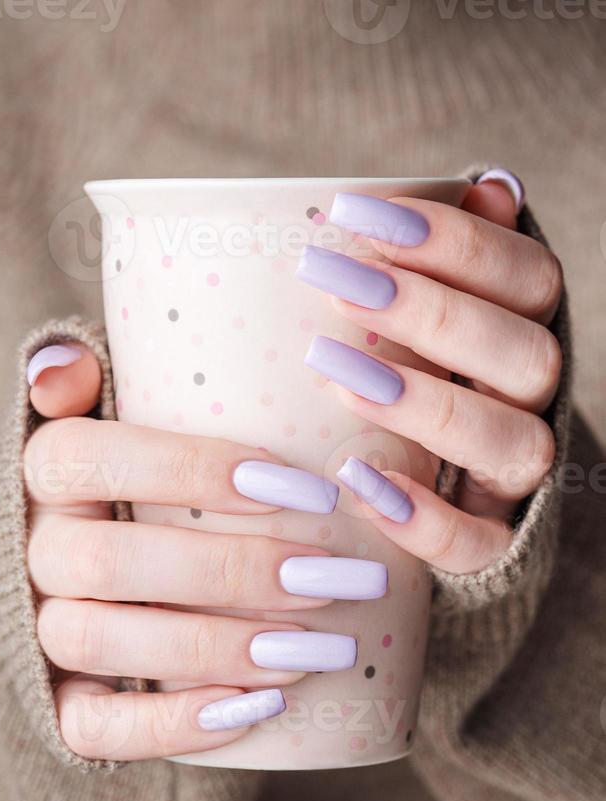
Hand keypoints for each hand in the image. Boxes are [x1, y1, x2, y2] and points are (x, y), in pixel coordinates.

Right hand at [25, 348, 378, 759]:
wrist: (110, 575)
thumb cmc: (150, 482)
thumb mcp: (135, 421)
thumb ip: (106, 386)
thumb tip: (64, 369)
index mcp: (48, 471)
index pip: (93, 456)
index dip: (195, 470)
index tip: (308, 491)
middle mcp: (34, 549)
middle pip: (109, 562)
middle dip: (233, 572)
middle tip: (335, 579)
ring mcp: (40, 628)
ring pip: (100, 641)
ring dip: (216, 648)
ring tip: (316, 649)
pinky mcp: (60, 699)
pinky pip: (92, 726)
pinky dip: (172, 725)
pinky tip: (256, 710)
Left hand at [297, 170, 561, 574]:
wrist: (450, 500)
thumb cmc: (426, 383)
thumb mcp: (435, 321)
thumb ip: (458, 263)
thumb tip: (491, 186)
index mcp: (525, 337)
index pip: (525, 278)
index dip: (453, 242)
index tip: (355, 213)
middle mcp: (534, 405)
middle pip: (523, 354)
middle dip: (431, 312)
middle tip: (332, 281)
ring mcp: (516, 482)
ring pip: (511, 443)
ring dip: (425, 404)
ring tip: (334, 371)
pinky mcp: (492, 547)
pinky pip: (478, 544)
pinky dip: (424, 519)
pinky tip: (356, 480)